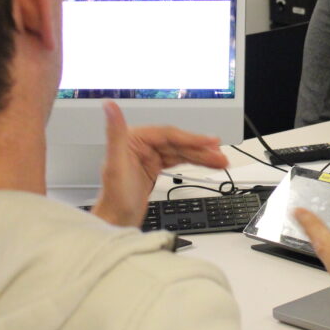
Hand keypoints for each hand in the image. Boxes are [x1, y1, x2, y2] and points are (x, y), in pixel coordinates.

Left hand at [91, 101, 227, 226]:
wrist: (116, 223)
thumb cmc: (114, 198)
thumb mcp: (115, 165)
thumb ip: (114, 132)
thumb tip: (109, 106)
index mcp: (132, 138)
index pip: (168, 134)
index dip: (191, 138)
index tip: (210, 141)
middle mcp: (140, 144)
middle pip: (178, 143)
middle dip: (201, 150)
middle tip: (220, 155)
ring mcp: (148, 156)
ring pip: (181, 152)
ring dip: (201, 156)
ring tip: (220, 161)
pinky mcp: (153, 168)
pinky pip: (178, 161)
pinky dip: (193, 162)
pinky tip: (206, 164)